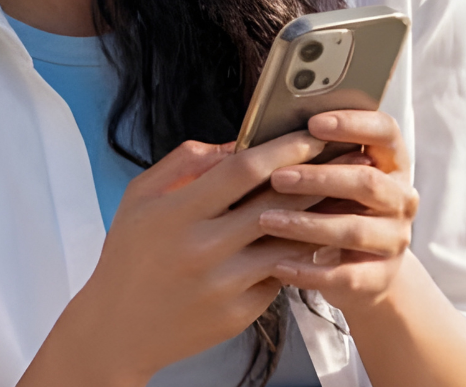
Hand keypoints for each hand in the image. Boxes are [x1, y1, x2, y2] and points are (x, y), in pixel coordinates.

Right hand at [23, 131, 325, 386]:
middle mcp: (203, 249)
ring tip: (341, 198)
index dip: (283, 149)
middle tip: (346, 160)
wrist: (119, 329)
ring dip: (318, 218)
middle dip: (316, 177)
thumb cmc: (129, 257)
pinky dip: (297, 256)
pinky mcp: (238, 314)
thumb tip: (235, 143)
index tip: (310, 136)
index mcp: (177, 213)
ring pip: (287, 243)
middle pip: (275, 204)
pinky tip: (314, 239)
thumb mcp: (140, 197)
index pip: (243, 170)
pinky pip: (278, 277)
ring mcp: (223, 285)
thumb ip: (185, 163)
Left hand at [252, 110, 417, 312]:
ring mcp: (395, 240)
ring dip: (306, 224)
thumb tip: (265, 138)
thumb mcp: (332, 178)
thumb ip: (314, 157)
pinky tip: (278, 265)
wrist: (360, 270)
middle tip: (277, 178)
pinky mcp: (381, 277)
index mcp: (391, 163)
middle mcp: (400, 199)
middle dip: (319, 178)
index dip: (353, 124)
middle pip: (367, 182)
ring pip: (353, 230)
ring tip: (266, 220)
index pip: (385, 131)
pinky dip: (310, 271)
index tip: (314, 123)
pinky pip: (346, 275)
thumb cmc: (335, 208)